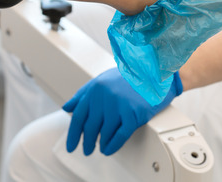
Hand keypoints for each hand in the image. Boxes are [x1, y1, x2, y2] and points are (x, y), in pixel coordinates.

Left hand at [63, 68, 181, 155]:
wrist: (154, 71)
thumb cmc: (129, 76)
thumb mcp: (102, 80)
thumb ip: (83, 94)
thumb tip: (67, 107)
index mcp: (95, 89)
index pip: (78, 116)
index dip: (73, 134)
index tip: (71, 146)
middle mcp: (105, 97)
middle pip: (90, 127)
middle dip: (87, 142)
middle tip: (86, 150)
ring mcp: (119, 105)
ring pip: (105, 132)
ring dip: (101, 144)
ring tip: (101, 149)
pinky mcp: (134, 113)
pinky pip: (120, 135)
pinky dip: (113, 145)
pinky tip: (109, 150)